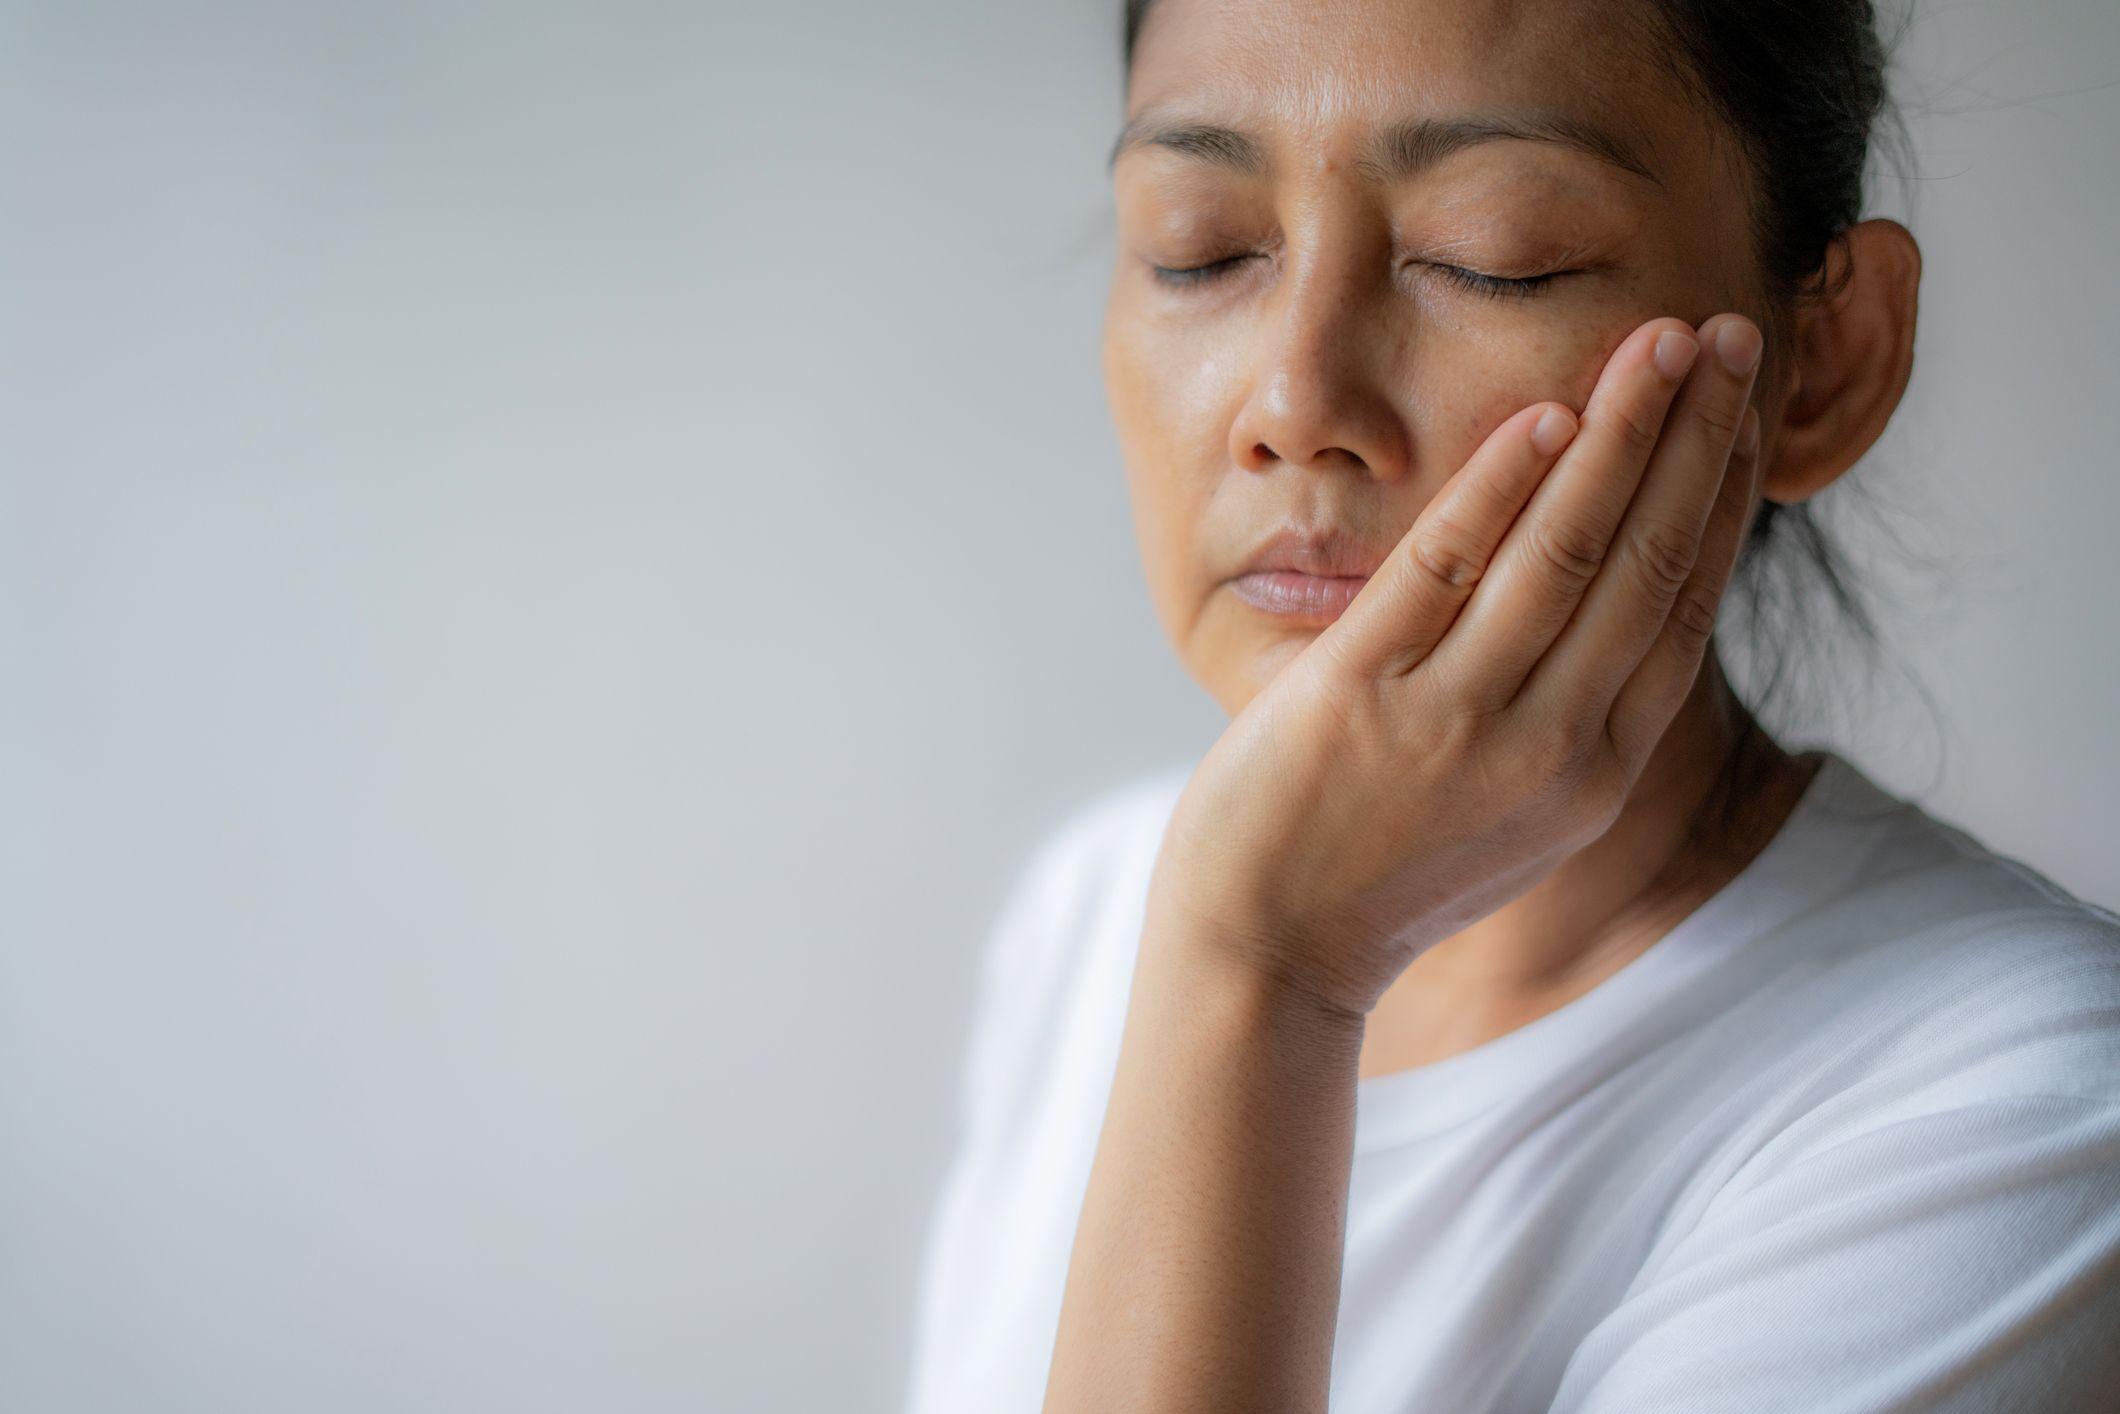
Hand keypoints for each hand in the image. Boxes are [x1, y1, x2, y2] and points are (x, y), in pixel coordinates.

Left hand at [1146, 313, 1765, 1018]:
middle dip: (1694, 437)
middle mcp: (1548, 750)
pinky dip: (1499, 489)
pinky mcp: (1361, 698)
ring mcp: (1455, 723)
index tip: (1742, 407)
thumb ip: (1566, 720)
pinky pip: (1446, 572)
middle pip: (1647, 562)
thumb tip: (1607, 608)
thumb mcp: (1509, 815)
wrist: (1266, 957)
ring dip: (1622, 435)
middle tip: (1726, 332)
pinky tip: (1543, 417)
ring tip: (1658, 342)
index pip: (1682, 607)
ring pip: (1566, 553)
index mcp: (1594, 774)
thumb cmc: (1380, 874)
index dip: (1721, 495)